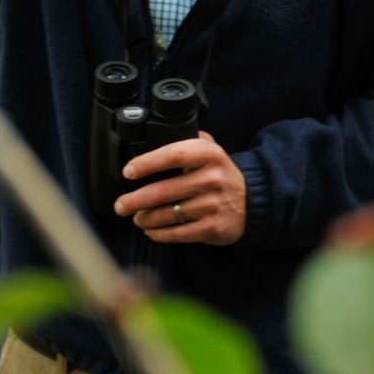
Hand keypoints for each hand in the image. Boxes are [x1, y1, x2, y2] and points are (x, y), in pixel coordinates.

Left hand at [118, 131, 246, 245]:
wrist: (252, 202)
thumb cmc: (222, 175)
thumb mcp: (213, 150)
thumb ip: (189, 140)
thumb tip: (152, 140)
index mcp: (210, 155)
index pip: (173, 155)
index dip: (146, 163)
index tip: (128, 171)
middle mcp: (212, 179)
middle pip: (162, 191)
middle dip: (134, 200)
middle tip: (121, 205)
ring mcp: (212, 206)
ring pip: (165, 215)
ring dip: (144, 219)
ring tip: (137, 218)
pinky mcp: (211, 228)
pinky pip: (176, 233)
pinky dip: (157, 233)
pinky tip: (151, 230)